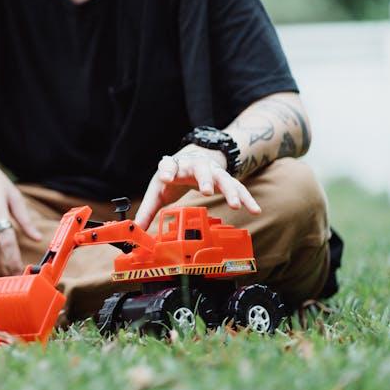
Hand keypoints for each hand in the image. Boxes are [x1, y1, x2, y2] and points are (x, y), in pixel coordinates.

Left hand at [134, 145, 260, 229]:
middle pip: (200, 169)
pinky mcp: (225, 179)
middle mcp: (194, 166)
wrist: (191, 158)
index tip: (165, 177)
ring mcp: (211, 171)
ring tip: (235, 205)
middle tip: (207, 190)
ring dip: (230, 190)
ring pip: (222, 178)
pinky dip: (246, 198)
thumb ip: (147, 210)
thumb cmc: (172, 176)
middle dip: (204, 178)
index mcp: (173, 166)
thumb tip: (134, 231)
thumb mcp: (157, 190)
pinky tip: (255, 209)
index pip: (168, 164)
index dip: (167, 170)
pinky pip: (238, 187)